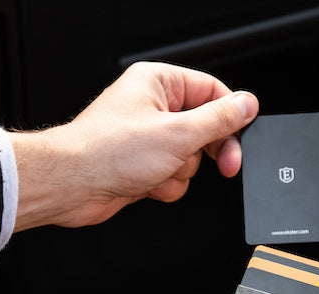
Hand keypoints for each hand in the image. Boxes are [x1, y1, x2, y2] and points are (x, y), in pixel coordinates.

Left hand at [8, 61, 258, 230]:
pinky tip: (147, 183)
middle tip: (224, 165)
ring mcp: (146, 138)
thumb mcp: (178, 133)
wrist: (72, 185)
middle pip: (204, 127)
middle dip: (207, 151)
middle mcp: (151, 107)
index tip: (243, 135)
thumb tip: (246, 105)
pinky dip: (165, 185)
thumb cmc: (107, 151)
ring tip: (158, 170)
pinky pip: (172, 176)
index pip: (211, 91)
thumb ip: (218, 119)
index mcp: (158, 82)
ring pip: (189, 158)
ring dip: (180, 171)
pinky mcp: (140, 165)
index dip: (231, 115)